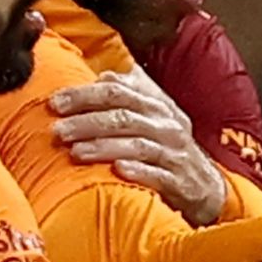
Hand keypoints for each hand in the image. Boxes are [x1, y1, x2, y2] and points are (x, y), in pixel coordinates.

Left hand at [46, 73, 231, 222]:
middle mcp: (167, 125)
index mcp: (157, 105)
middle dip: (87, 121)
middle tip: (57, 130)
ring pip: (136, 144)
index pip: (118, 91)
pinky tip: (117, 170)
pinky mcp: (180, 181)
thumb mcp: (156, 116)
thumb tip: (104, 75)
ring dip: (103, 147)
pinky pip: (157, 174)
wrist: (206, 186)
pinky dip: (137, 171)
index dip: (84, 95)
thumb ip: (133, 93)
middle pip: (123, 116)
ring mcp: (175, 153)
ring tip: (75, 152)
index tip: (54, 103)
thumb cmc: (170, 148)